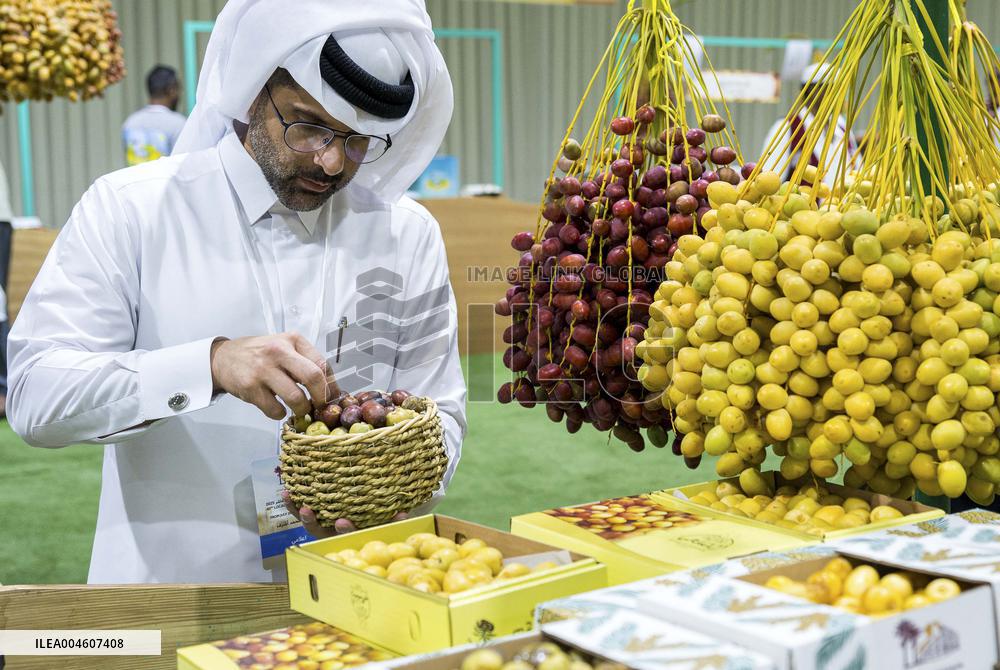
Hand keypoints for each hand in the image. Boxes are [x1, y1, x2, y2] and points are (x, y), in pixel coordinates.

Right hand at [210, 333, 339, 419]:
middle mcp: (278, 351)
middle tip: (319, 406)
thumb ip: (306, 361)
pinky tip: (277, 408)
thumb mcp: (285, 347)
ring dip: (301, 409)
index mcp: (292, 340)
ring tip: (299, 409)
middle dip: (321, 397)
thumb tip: (330, 388)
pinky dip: (280, 414)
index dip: (331, 385)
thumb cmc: (260, 354)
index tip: (332, 397)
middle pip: (313, 377)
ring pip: (295, 397)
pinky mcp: (250, 387)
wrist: (224, 357)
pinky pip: (274, 409)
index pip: (322, 364)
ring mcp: (263, 370)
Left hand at [281, 490, 407, 536]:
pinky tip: (286, 491)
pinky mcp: (315, 517)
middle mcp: (334, 534)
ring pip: (309, 522)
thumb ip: (393, 521)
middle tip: (309, 512)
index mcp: (350, 536)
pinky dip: (292, 504)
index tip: (342, 522)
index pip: (347, 536)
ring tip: (292, 499)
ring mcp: (323, 526)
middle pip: (322, 531)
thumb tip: (404, 513)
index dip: (345, 530)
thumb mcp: (386, 524)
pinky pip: (301, 512)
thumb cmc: (376, 522)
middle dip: (314, 522)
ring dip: (301, 512)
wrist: (363, 523)